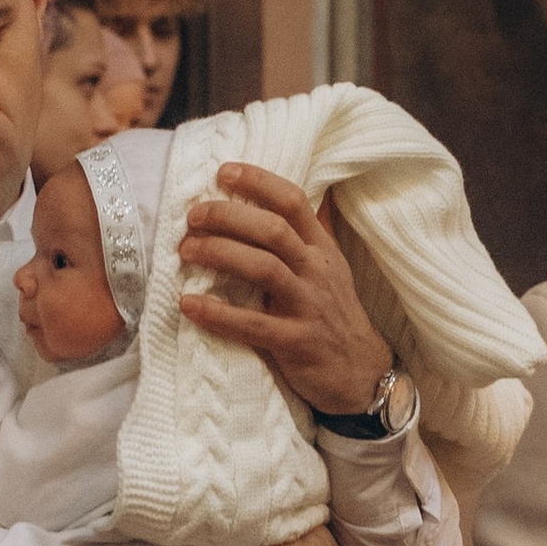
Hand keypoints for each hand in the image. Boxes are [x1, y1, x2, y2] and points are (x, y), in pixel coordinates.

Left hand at [179, 166, 395, 417]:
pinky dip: (217, 314)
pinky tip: (188, 304)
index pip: (293, 201)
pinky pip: (252, 325)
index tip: (223, 172)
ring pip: (263, 268)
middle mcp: (317, 271)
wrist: (361, 372)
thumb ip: (313, 232)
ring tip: (185, 250)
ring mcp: (308, 306)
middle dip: (228, 217)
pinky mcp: (295, 343)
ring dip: (219, 254)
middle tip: (192, 217)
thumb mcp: (331, 267)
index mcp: (322, 248)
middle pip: (272, 230)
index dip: (258, 182)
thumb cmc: (334, 314)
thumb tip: (305, 191)